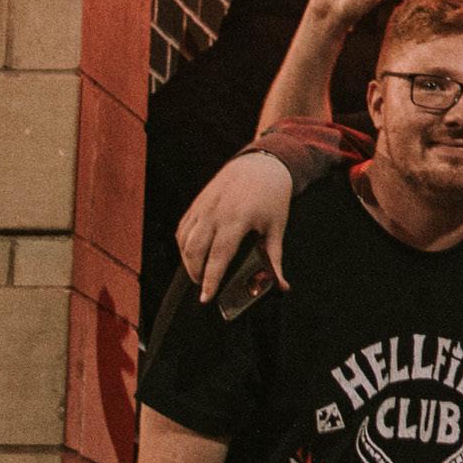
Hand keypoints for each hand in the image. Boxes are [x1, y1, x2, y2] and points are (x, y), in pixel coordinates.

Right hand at [179, 153, 296, 300]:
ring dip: (187, 261)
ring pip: (184, 241)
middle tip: (204, 287)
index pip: (219, 256)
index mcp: (238, 219)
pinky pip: (182, 229)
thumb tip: (280, 286)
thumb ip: (274, 258)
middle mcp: (215, 213)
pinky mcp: (196, 203)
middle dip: (196, 274)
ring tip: (199, 274)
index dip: (211, 280)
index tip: (206, 298)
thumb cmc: (272, 197)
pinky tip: (192, 255)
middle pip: (195, 251)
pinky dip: (183, 245)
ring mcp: (203, 207)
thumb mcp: (277, 227)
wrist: (261, 164)